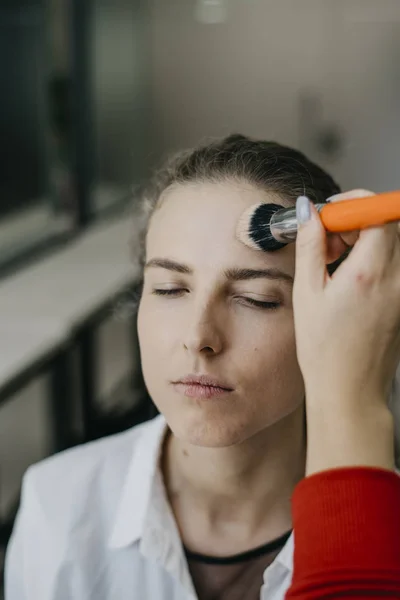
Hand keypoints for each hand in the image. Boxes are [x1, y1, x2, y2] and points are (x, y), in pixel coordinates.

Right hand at [293, 190, 399, 471]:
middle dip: (358, 220)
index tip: (331, 213)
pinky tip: (349, 277)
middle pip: (390, 222)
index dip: (354, 203)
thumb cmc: (325, 350)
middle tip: (330, 240)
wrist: (350, 388)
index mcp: (369, 274)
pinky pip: (395, 261)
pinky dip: (373, 257)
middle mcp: (396, 279)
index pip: (378, 212)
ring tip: (337, 261)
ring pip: (394, 241)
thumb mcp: (307, 294)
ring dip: (366, 237)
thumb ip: (309, 247)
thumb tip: (310, 214)